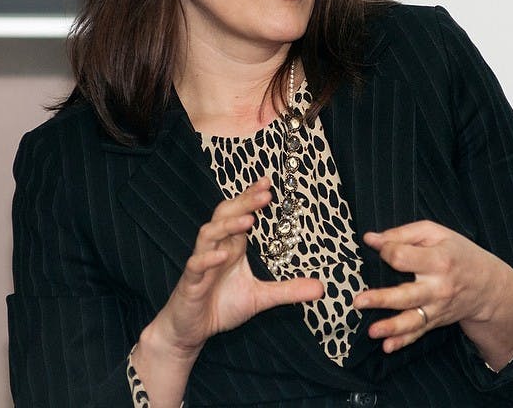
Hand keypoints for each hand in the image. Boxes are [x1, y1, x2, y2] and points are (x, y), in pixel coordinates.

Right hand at [140, 177, 323, 359]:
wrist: (191, 330)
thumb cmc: (222, 306)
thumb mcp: (261, 297)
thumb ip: (289, 290)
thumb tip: (321, 288)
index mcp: (232, 247)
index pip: (239, 213)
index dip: (251, 197)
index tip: (268, 183)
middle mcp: (216, 249)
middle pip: (225, 216)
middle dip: (244, 202)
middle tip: (265, 193)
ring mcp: (202, 264)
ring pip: (208, 234)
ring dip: (227, 226)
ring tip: (249, 220)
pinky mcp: (190, 283)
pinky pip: (196, 265)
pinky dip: (208, 259)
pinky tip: (223, 255)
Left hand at [352, 220, 512, 367]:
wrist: (488, 285)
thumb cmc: (458, 253)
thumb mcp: (436, 234)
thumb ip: (402, 234)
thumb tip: (371, 239)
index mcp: (438, 260)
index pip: (404, 258)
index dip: (387, 251)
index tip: (379, 247)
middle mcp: (438, 287)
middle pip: (407, 294)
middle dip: (382, 299)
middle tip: (358, 301)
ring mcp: (437, 308)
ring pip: (412, 320)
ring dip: (391, 327)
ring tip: (372, 331)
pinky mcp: (435, 321)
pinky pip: (418, 333)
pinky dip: (403, 341)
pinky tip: (387, 347)